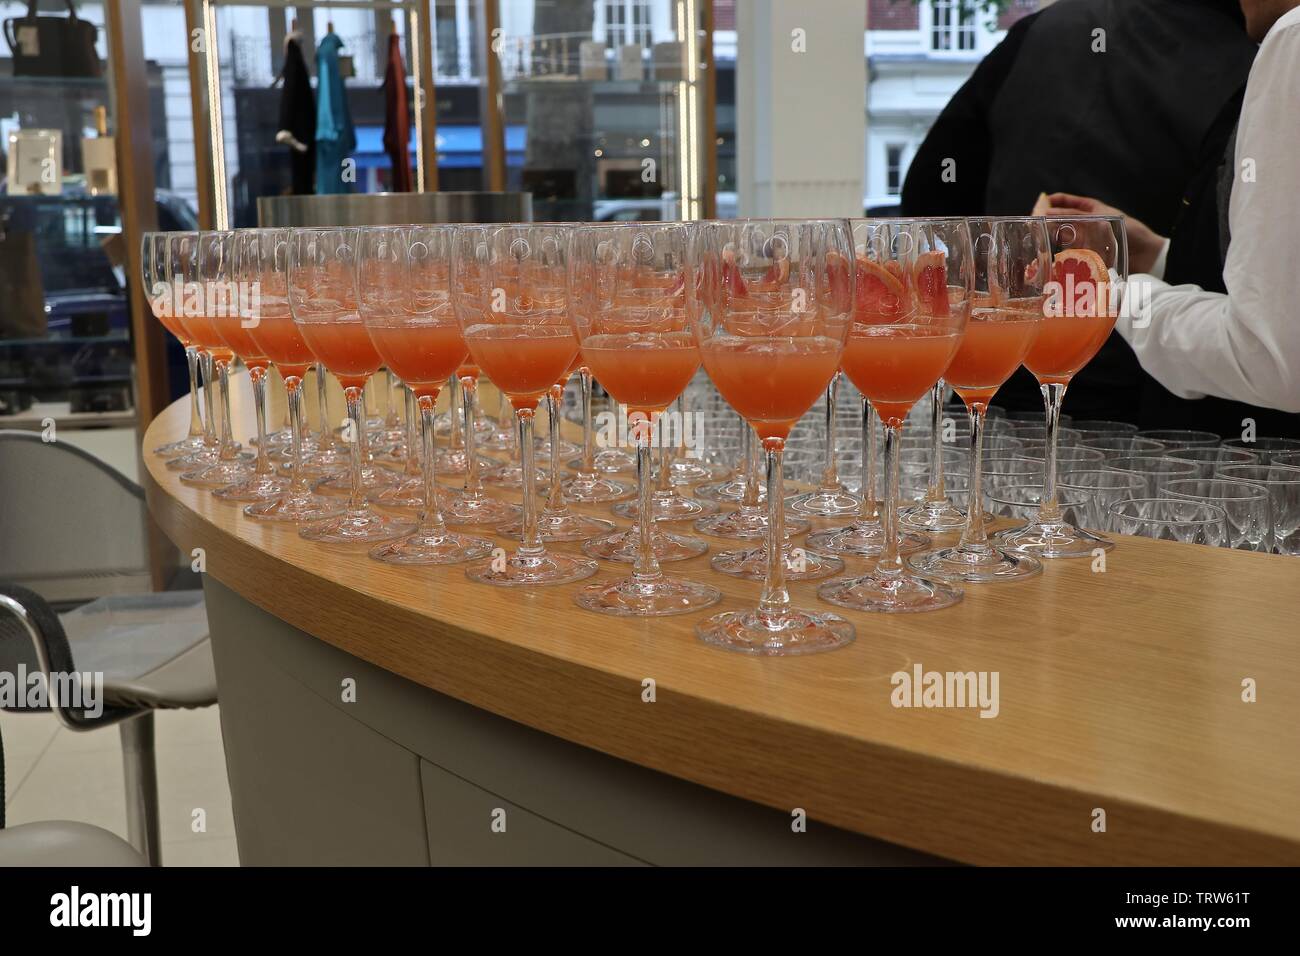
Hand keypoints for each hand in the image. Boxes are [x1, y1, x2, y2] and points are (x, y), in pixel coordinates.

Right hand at [1032, 192, 1166, 274]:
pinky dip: (1058, 259)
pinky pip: (1068, 257)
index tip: (1035, 208)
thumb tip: (1048, 213)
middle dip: (1044, 224)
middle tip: (1032, 230)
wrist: (1147, 257)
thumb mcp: (1101, 218)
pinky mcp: (1086, 258)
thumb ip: (1076, 217)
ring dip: (1049, 243)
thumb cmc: (1130, 232)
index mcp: (1089, 209)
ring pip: (1060, 240)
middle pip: (1058, 221)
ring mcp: (1084, 242)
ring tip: (1037, 248)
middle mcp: (1084, 225)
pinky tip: (1050, 262)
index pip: (1063, 201)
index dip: (1048, 202)